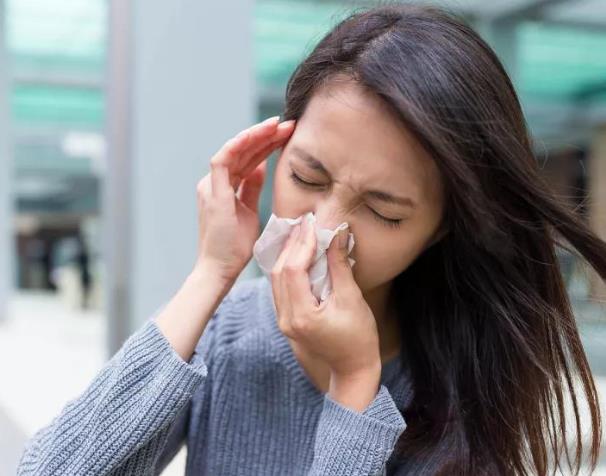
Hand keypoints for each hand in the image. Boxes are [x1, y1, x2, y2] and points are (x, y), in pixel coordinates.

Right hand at [195, 116, 295, 283]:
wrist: (220, 269)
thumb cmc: (234, 247)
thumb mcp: (249, 211)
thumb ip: (251, 189)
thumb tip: (261, 168)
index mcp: (224, 187)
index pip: (248, 159)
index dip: (267, 144)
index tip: (288, 135)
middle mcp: (215, 183)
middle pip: (243, 152)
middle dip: (266, 136)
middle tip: (288, 124)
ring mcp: (211, 186)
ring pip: (234, 150)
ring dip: (256, 136)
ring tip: (277, 125)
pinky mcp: (212, 192)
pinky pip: (223, 160)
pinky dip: (238, 145)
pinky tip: (256, 134)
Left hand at [270, 216, 380, 379]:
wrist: (353, 370)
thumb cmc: (359, 338)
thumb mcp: (352, 300)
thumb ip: (340, 266)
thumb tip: (338, 234)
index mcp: (302, 315)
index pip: (293, 270)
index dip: (302, 244)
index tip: (312, 224)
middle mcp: (286, 318)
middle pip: (279, 272)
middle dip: (291, 245)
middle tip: (304, 223)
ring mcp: (283, 321)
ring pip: (276, 279)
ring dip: (287, 254)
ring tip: (300, 233)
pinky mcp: (286, 321)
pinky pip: (280, 289)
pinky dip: (287, 269)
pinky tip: (297, 254)